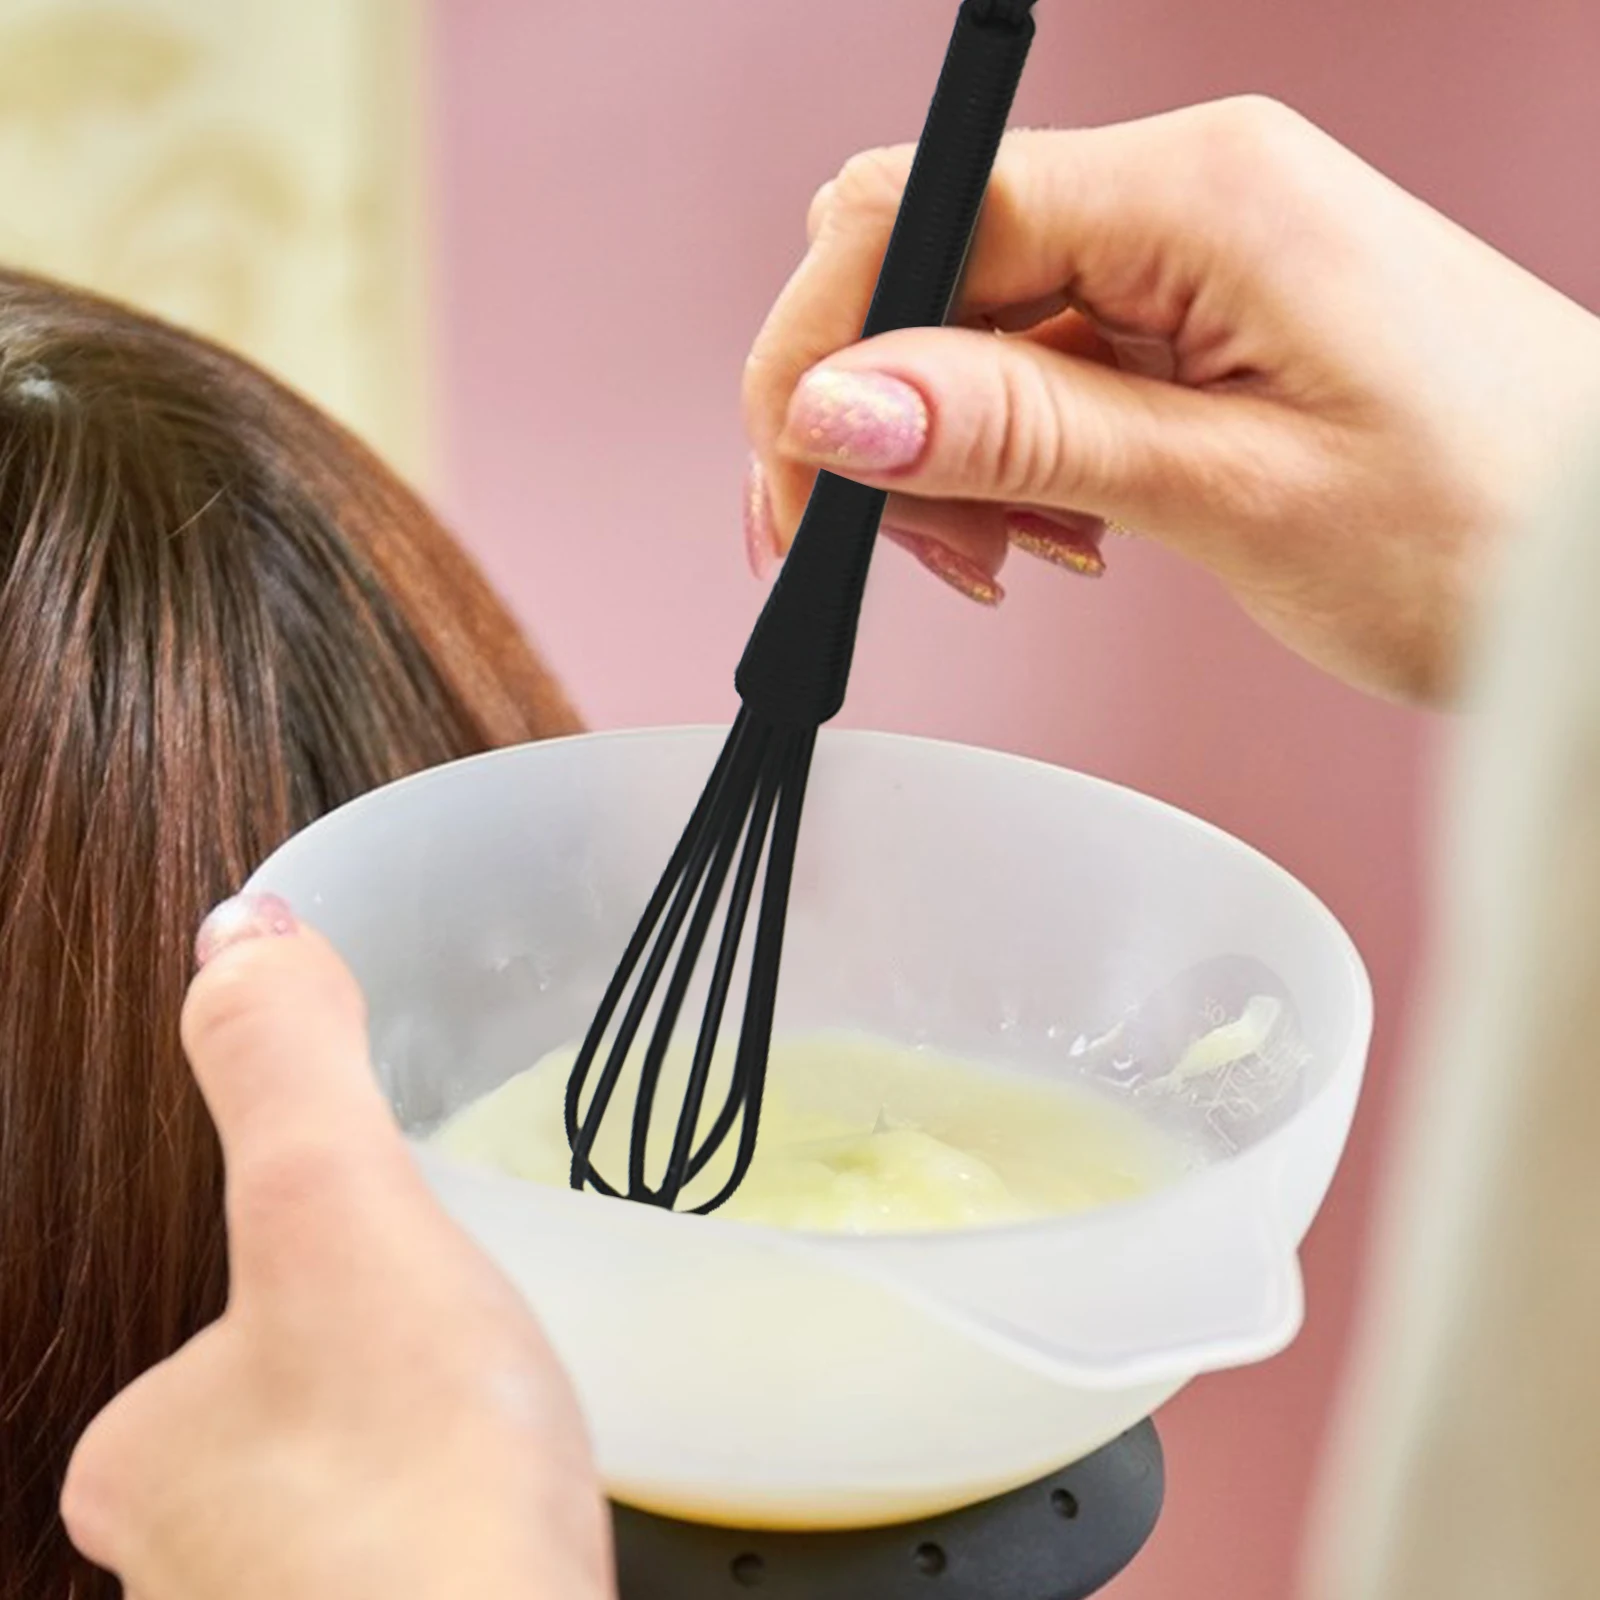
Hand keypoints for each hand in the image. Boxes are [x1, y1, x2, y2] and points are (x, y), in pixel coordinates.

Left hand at [61, 894, 612, 1599]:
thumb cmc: (415, 1482)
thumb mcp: (339, 1219)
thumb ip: (284, 1071)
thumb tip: (233, 927)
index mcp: (148, 1449)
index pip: (205, 1343)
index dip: (304, 1292)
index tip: (381, 1280)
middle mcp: (178, 1569)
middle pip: (270, 1439)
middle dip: (359, 1395)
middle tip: (460, 1364)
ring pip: (335, 1527)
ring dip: (405, 1485)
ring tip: (496, 1455)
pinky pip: (404, 1583)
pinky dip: (447, 1556)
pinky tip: (506, 1548)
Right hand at [742, 96, 1599, 700]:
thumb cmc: (1490, 524)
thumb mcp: (1230, 494)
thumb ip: (1020, 435)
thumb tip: (838, 402)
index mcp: (1200, 192)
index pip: (918, 219)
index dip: (822, 355)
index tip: (793, 487)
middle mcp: (1188, 191)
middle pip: (927, 256)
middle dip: (873, 405)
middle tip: (911, 540)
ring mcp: (1193, 251)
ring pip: (973, 322)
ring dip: (944, 447)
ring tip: (1005, 556)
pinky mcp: (1200, 314)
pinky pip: (1045, 364)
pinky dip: (1012, 456)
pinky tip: (1053, 530)